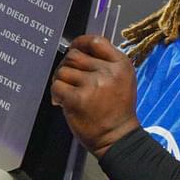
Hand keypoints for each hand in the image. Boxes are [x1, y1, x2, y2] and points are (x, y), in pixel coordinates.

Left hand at [51, 35, 139, 157]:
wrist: (118, 137)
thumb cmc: (118, 110)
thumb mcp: (122, 79)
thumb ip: (106, 63)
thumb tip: (79, 50)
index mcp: (121, 64)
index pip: (96, 41)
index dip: (80, 42)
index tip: (74, 48)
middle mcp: (108, 71)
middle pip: (74, 55)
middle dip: (67, 66)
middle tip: (69, 79)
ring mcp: (93, 84)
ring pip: (63, 70)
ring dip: (61, 81)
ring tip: (68, 93)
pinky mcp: (78, 99)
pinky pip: (57, 86)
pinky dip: (56, 93)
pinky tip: (63, 101)